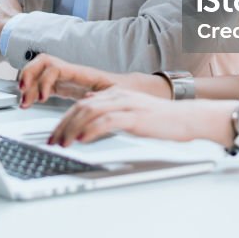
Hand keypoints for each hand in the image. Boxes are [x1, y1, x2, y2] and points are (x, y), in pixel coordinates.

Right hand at [18, 54, 120, 107]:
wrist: (131, 90)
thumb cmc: (125, 91)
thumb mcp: (116, 96)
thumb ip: (102, 98)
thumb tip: (87, 100)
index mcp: (81, 72)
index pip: (55, 67)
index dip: (44, 80)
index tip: (41, 98)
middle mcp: (71, 72)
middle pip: (42, 62)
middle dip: (28, 74)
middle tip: (22, 92)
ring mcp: (66, 78)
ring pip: (40, 71)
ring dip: (28, 83)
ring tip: (23, 101)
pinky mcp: (64, 87)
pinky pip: (43, 84)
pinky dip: (33, 91)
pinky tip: (30, 102)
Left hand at [48, 88, 224, 146]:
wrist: (186, 117)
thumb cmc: (161, 118)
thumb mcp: (131, 109)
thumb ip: (110, 107)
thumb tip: (89, 104)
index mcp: (115, 94)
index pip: (81, 104)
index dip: (64, 119)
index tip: (54, 134)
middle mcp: (117, 96)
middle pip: (81, 107)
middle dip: (63, 125)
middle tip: (53, 141)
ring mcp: (126, 105)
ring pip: (90, 113)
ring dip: (73, 129)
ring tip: (63, 143)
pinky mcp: (134, 117)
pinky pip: (107, 121)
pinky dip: (91, 130)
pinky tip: (83, 140)